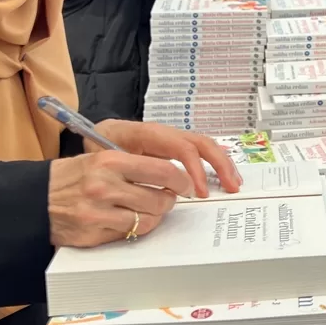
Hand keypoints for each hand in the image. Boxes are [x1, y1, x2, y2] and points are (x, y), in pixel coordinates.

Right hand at [48, 151, 190, 247]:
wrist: (34, 199)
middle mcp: (104, 186)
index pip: (162, 171)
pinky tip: (130, 219)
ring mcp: (99, 213)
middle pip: (159, 199)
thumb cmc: (70, 177)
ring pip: (148, 220)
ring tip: (150, 209)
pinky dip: (136, 228)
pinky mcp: (94, 234)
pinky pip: (130, 234)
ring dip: (155, 216)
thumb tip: (170, 175)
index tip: (185, 183)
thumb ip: (132, 165)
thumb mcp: (98, 158)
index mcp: (109, 161)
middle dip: (170, 200)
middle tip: (169, 197)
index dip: (181, 180)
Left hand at [93, 120, 240, 198]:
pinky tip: (224, 176)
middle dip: (219, 164)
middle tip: (230, 187)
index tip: (197, 192)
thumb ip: (129, 170)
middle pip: (200, 142)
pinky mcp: (173, 146)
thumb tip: (159, 189)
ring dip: (222, 163)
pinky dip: (214, 163)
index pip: (181, 148)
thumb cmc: (96, 147)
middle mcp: (164, 132)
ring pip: (204, 144)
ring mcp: (171, 138)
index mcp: (148, 133)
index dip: (194, 169)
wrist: (91, 134)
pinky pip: (199, 150)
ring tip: (234, 183)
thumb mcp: (105, 158)